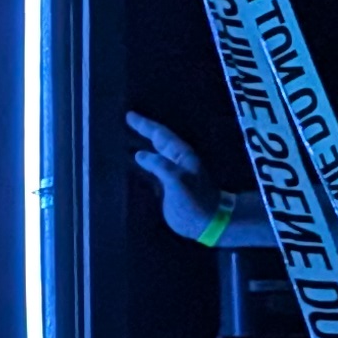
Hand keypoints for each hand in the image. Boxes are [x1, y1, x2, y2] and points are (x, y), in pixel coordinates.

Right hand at [126, 110, 227, 240]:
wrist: (208, 221)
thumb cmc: (194, 201)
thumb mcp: (177, 182)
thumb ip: (160, 166)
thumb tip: (140, 154)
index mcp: (180, 155)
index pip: (160, 135)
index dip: (145, 125)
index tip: (129, 115)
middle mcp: (177, 160)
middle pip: (159, 139)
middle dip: (145, 129)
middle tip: (129, 119)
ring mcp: (174, 172)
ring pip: (157, 151)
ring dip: (145, 142)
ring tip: (131, 136)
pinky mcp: (170, 185)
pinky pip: (154, 166)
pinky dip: (145, 160)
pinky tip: (137, 161)